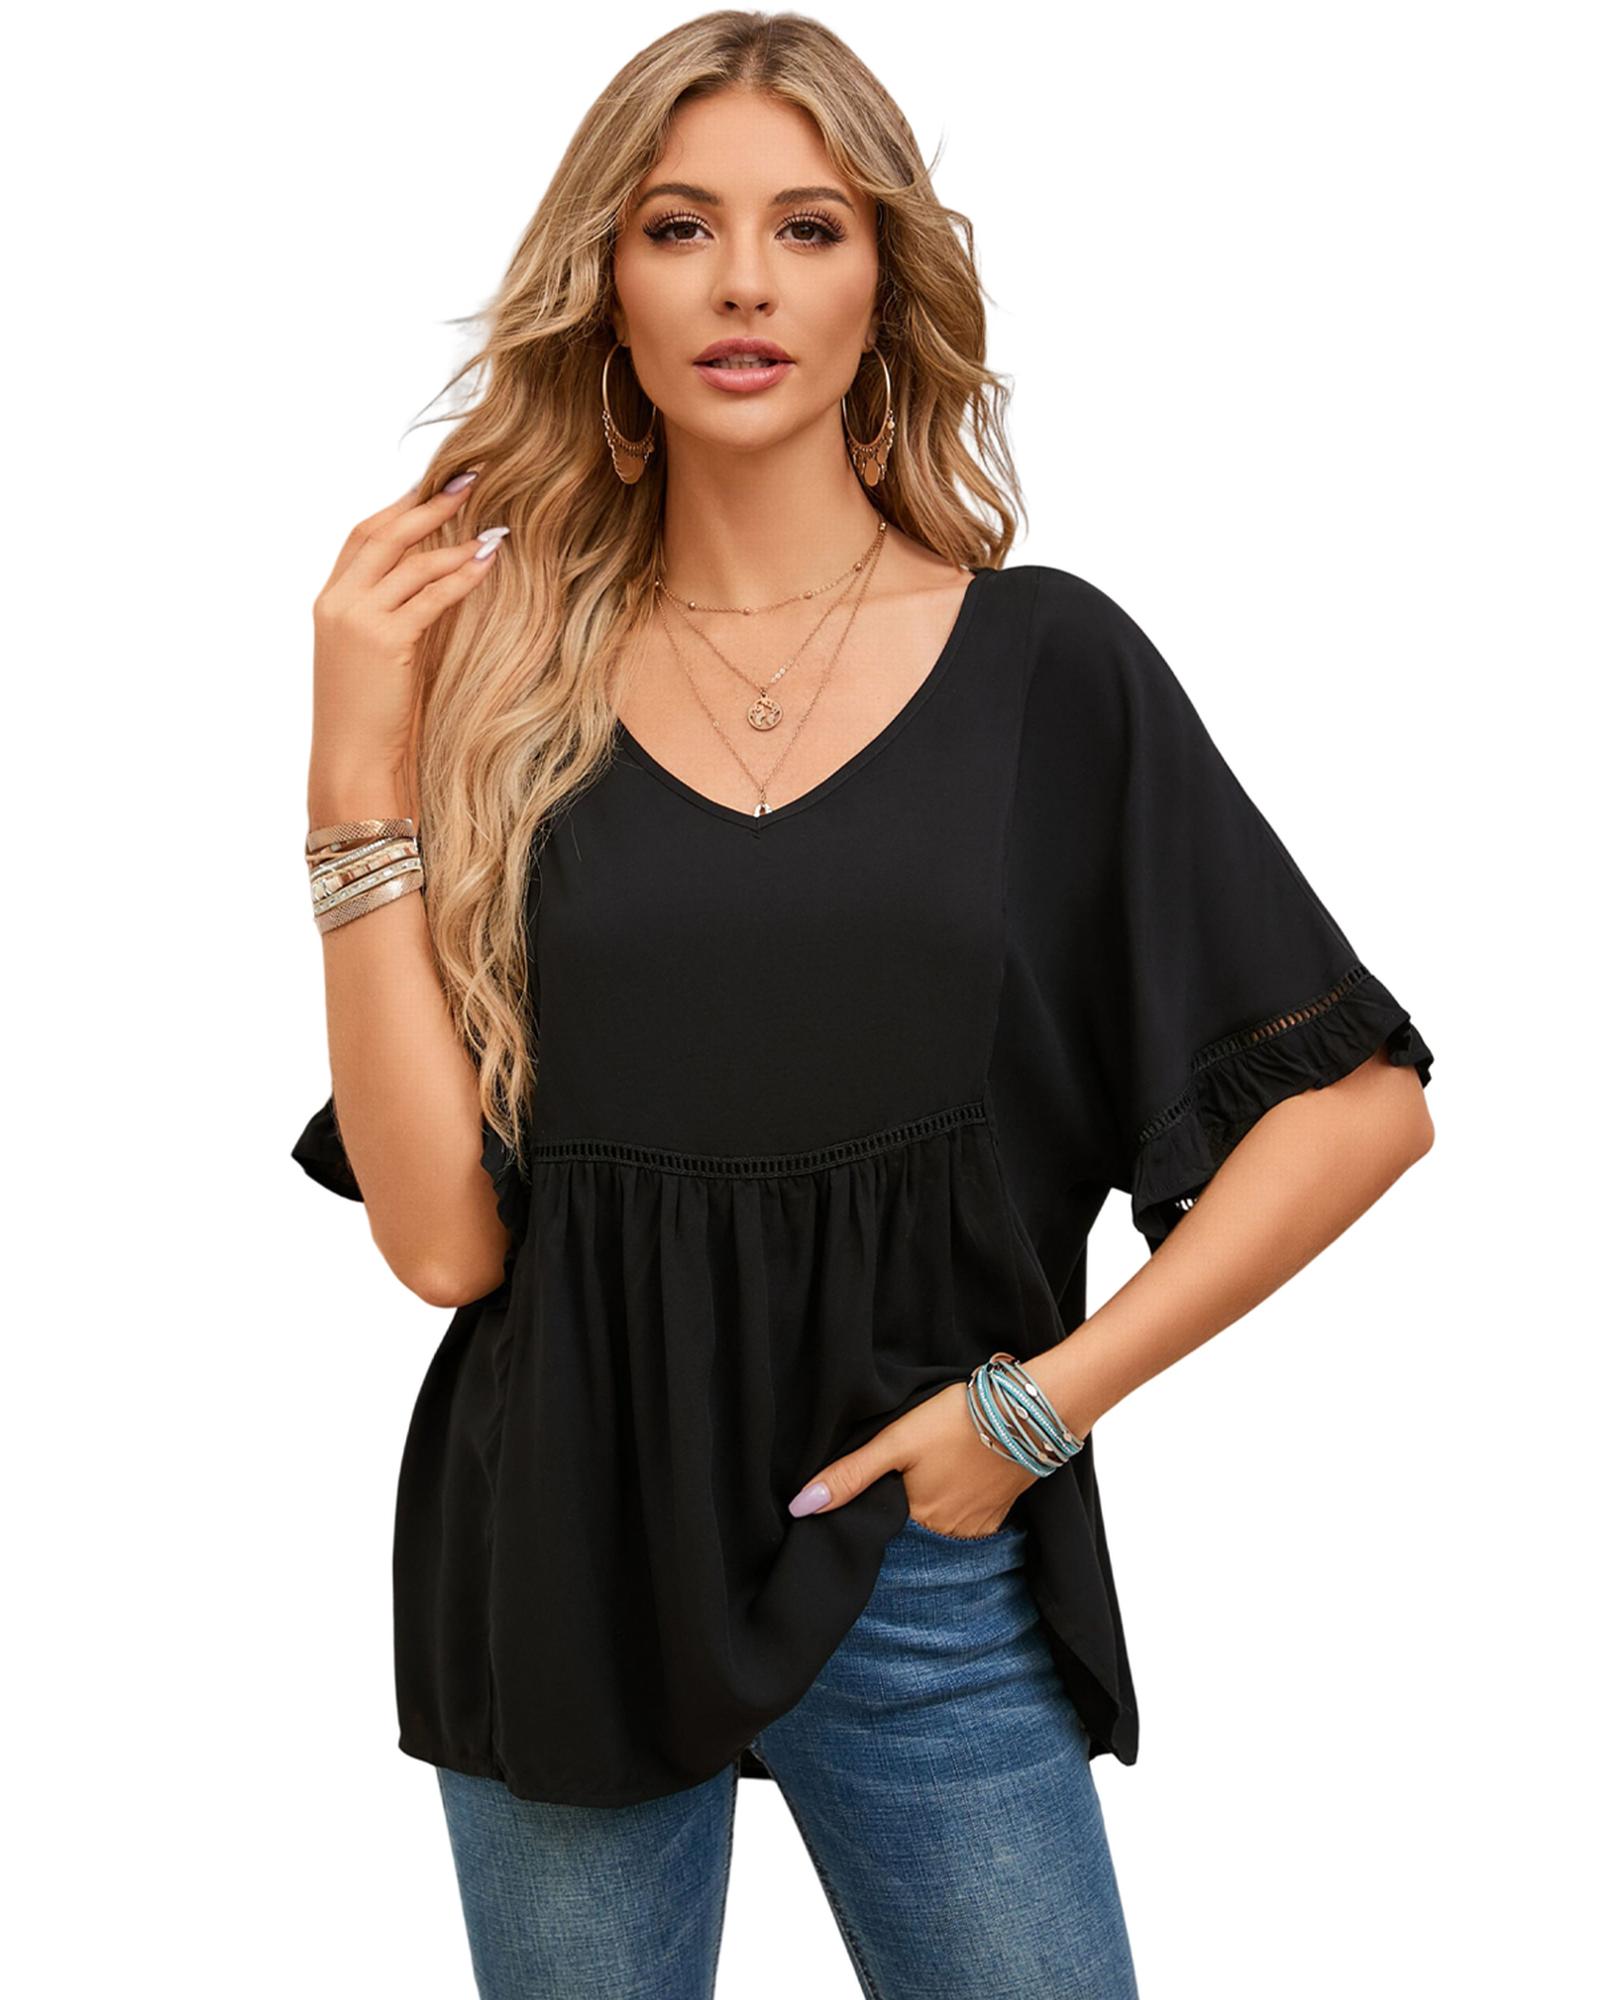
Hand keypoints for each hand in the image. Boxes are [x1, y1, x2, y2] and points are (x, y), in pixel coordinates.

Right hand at [309, 472, 501, 799]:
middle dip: (427, 503)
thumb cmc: (369, 720)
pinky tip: (487, 561)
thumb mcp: (371, 659)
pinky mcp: (385, 641)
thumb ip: (391, 619)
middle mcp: (337, 603)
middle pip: (383, 533)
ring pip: (409, 561)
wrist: (351, 763)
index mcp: (330, 603)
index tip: (433, 487)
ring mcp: (357, 620)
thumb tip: (434, 589)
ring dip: (453, 537)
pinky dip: (461, 575)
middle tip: (469, 480)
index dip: (399, 508)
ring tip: (492, 524)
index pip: (362, 538)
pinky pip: (430, 596)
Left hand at [787, 1381, 1037, 1538]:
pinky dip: (959, 1500)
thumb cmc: (958, 1420)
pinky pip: (966, 1517)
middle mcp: (946, 1535)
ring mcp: (975, 1528)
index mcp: (915, 1519)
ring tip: (937, 1464)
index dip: (875, 1500)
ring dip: (933, 1501)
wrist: (1029, 1412)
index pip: (880, 1521)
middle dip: (904, 1502)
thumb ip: (850, 1475)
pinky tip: (959, 1472)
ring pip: (938, 1520)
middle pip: (910, 1523)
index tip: (881, 1477)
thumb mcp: (896, 1441)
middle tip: (912, 1463)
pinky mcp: (998, 1516)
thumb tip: (799, 1508)